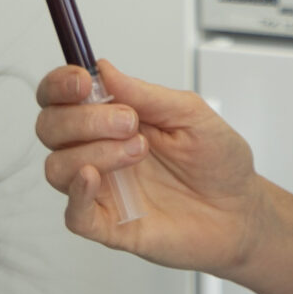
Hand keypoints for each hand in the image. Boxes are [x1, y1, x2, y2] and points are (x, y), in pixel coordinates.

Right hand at [35, 61, 266, 273]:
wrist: (241, 212)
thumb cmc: (219, 163)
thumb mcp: (190, 113)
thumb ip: (145, 94)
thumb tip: (104, 69)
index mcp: (113, 117)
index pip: (62, 96)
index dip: (60, 84)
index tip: (83, 82)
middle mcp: (99, 150)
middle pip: (50, 127)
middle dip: (83, 119)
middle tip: (129, 122)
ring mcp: (102, 188)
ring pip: (57, 167)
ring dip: (92, 152)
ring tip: (137, 152)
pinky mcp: (109, 224)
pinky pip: (73, 214)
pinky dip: (77, 193)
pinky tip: (95, 179)